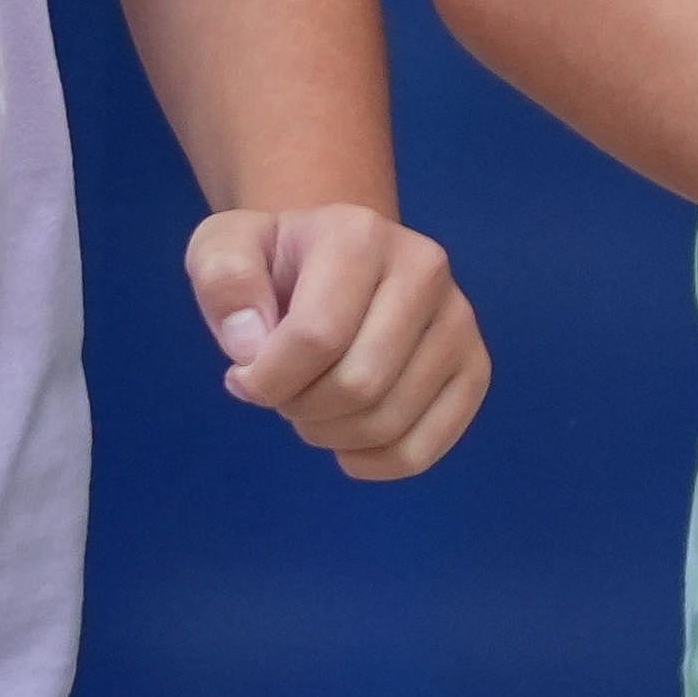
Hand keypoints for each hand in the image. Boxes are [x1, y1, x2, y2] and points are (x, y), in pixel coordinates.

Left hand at [187, 204, 487, 481]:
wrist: (333, 261)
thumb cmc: (275, 263)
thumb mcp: (222, 250)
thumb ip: (223, 281)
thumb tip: (251, 344)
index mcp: (360, 233)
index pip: (317, 336)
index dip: (266, 379)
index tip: (242, 377)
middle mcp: (425, 269)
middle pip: (358, 384)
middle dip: (300, 408)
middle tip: (283, 392)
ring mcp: (458, 320)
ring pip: (389, 421)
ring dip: (331, 435)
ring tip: (313, 405)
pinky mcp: (474, 367)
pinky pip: (424, 448)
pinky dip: (374, 463)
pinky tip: (348, 441)